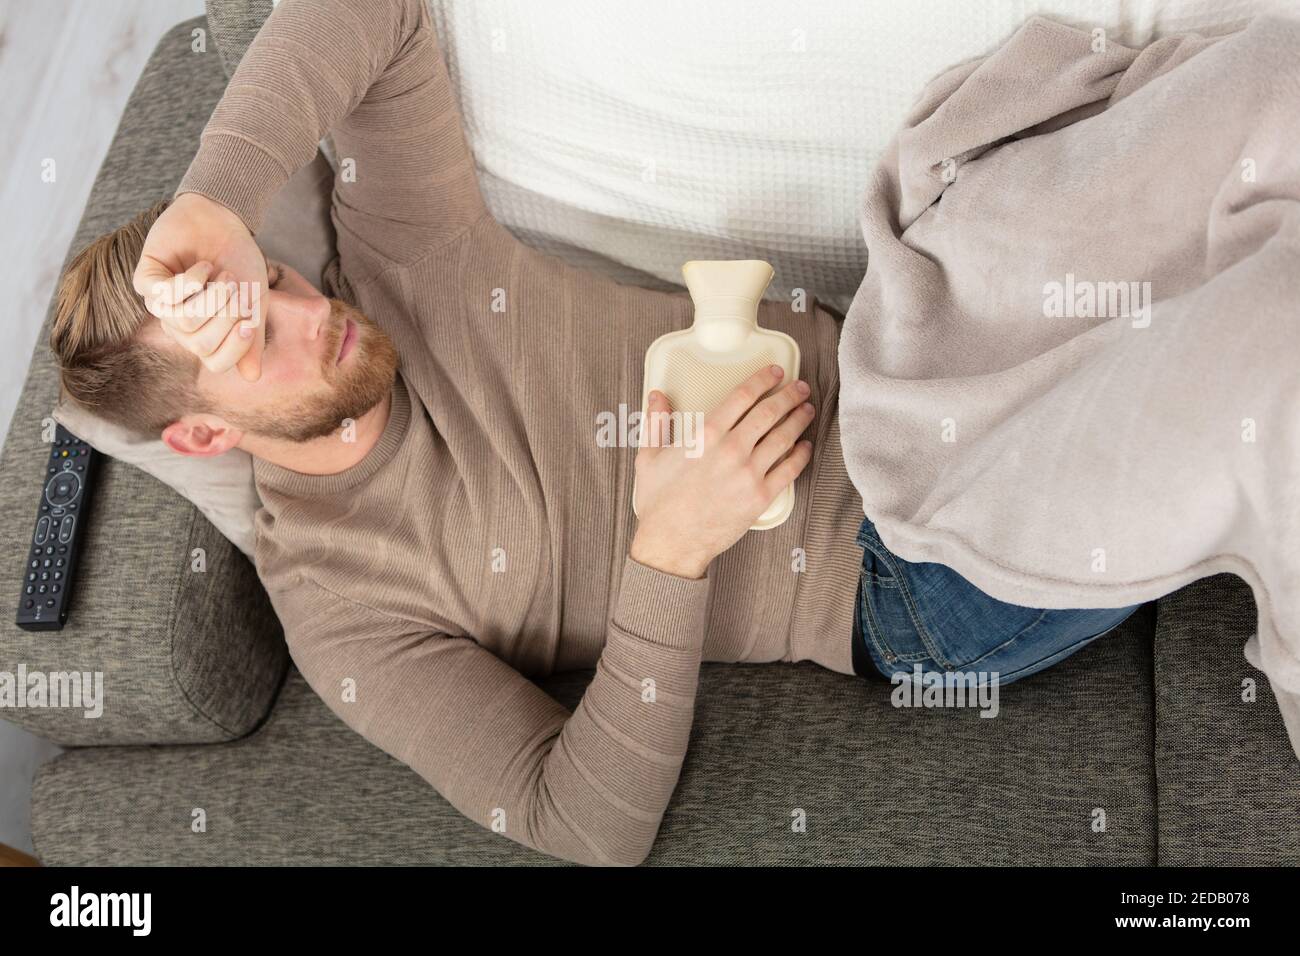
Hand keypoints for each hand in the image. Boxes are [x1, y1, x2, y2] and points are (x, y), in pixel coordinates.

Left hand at [132, 192, 268, 379]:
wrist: (223, 220)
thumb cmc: (239, 261)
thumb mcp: (255, 302)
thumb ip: (252, 337)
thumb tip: (252, 378)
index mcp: (207, 334)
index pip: (216, 362)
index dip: (235, 347)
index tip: (251, 322)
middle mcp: (181, 325)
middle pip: (200, 343)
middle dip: (225, 314)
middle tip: (235, 287)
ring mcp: (162, 304)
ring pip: (182, 321)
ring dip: (210, 295)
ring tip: (220, 274)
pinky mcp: (146, 280)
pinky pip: (164, 297)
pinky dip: (190, 281)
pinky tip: (202, 266)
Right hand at [630, 365, 814, 578]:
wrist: (672, 542)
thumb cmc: (660, 502)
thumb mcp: (649, 457)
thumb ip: (656, 422)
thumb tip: (657, 397)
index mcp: (706, 435)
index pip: (743, 396)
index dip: (762, 379)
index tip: (775, 372)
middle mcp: (732, 450)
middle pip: (770, 411)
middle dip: (789, 395)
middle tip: (799, 387)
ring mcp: (749, 474)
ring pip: (784, 436)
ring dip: (800, 419)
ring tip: (807, 410)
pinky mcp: (761, 496)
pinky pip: (790, 469)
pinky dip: (801, 454)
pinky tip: (805, 446)